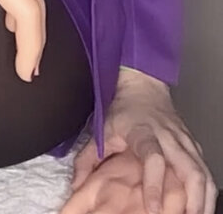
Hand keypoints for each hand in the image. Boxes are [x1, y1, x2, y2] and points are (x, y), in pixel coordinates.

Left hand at [68, 71, 217, 213]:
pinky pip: (206, 171)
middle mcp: (169, 136)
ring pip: (203, 172)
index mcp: (144, 131)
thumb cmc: (124, 109)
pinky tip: (203, 207)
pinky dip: (208, 192)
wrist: (143, 84)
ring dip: (204, 199)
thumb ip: (88, 158)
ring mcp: (185, 140)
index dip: (154, 185)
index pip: (153, 158)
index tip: (153, 209)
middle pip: (189, 169)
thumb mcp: (102, 128)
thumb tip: (76, 185)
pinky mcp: (194, 145)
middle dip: (192, 200)